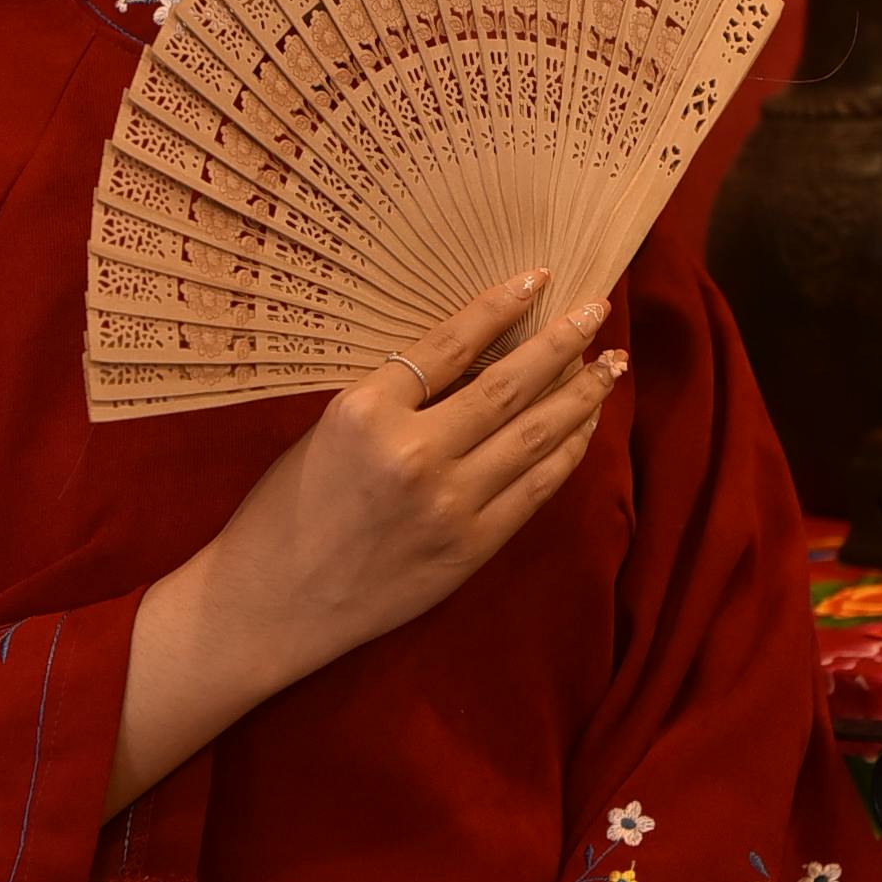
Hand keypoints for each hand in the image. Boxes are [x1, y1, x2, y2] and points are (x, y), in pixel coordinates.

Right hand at [203, 269, 627, 685]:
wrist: (271, 604)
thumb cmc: (286, 510)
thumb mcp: (328, 431)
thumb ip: (395, 400)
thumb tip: (473, 362)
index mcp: (366, 413)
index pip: (451, 343)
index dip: (501, 306)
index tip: (539, 278)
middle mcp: (413, 454)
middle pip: (508, 386)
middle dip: (562, 344)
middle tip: (598, 312)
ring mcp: (449, 505)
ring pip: (534, 435)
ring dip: (580, 396)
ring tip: (610, 365)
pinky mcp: (470, 548)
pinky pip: (535, 489)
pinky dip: (566, 452)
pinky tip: (584, 426)